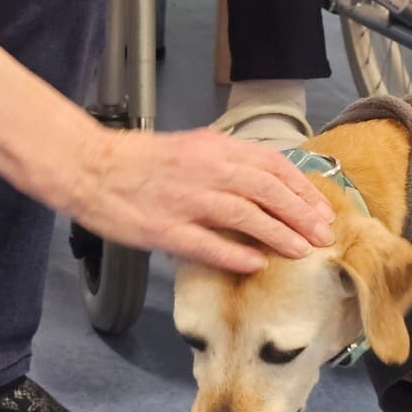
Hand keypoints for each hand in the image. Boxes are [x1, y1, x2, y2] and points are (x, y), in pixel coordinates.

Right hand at [69, 125, 335, 272]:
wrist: (89, 166)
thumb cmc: (136, 159)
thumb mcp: (189, 147)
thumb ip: (224, 162)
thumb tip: (261, 185)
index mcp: (213, 148)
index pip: (272, 165)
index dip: (301, 189)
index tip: (318, 209)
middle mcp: (206, 170)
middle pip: (268, 191)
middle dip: (301, 215)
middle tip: (322, 235)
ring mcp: (187, 200)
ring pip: (247, 217)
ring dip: (279, 235)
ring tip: (301, 251)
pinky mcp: (166, 229)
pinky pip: (210, 244)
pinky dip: (237, 254)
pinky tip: (256, 263)